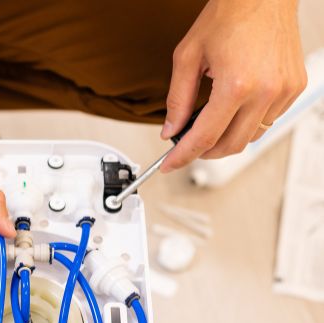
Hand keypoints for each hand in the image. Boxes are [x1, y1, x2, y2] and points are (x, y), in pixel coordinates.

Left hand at [159, 0, 305, 171]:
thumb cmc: (229, 16)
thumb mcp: (187, 57)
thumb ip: (178, 99)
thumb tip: (170, 129)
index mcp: (236, 85)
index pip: (204, 137)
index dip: (183, 155)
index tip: (170, 164)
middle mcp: (266, 91)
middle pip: (231, 145)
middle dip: (205, 152)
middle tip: (186, 146)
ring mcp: (285, 91)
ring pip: (251, 135)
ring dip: (227, 137)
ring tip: (209, 122)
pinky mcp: (295, 86)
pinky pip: (268, 119)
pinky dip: (248, 121)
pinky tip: (235, 107)